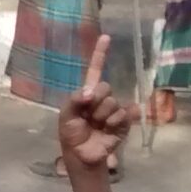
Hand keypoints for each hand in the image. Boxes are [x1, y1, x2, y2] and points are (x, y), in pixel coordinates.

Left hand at [57, 37, 129, 173]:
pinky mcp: (124, 122)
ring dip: (102, 115)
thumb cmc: (71, 133)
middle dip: (95, 100)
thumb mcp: (66, 115)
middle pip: (105, 87)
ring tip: (96, 125)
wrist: (81, 154)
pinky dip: (114, 121)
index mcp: (87, 93)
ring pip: (113, 102)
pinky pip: (123, 114)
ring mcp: (114, 110)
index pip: (95, 69)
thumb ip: (75, 99)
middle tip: (88, 115)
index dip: (100, 53)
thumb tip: (90, 92)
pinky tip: (108, 129)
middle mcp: (102, 98)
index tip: (106, 37)